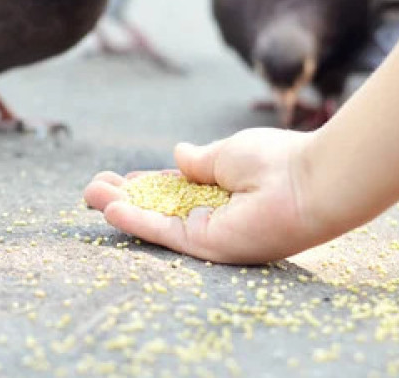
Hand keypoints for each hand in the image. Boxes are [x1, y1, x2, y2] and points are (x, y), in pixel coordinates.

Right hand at [84, 128, 331, 263]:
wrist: (309, 181)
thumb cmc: (277, 161)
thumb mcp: (227, 153)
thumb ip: (200, 160)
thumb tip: (177, 153)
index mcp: (219, 189)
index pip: (173, 188)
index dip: (144, 183)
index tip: (119, 177)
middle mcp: (212, 213)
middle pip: (157, 207)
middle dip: (124, 197)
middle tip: (92, 188)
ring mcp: (208, 231)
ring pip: (154, 220)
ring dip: (120, 209)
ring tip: (88, 195)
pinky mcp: (207, 245)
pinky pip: (164, 232)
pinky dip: (137, 221)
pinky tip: (110, 210)